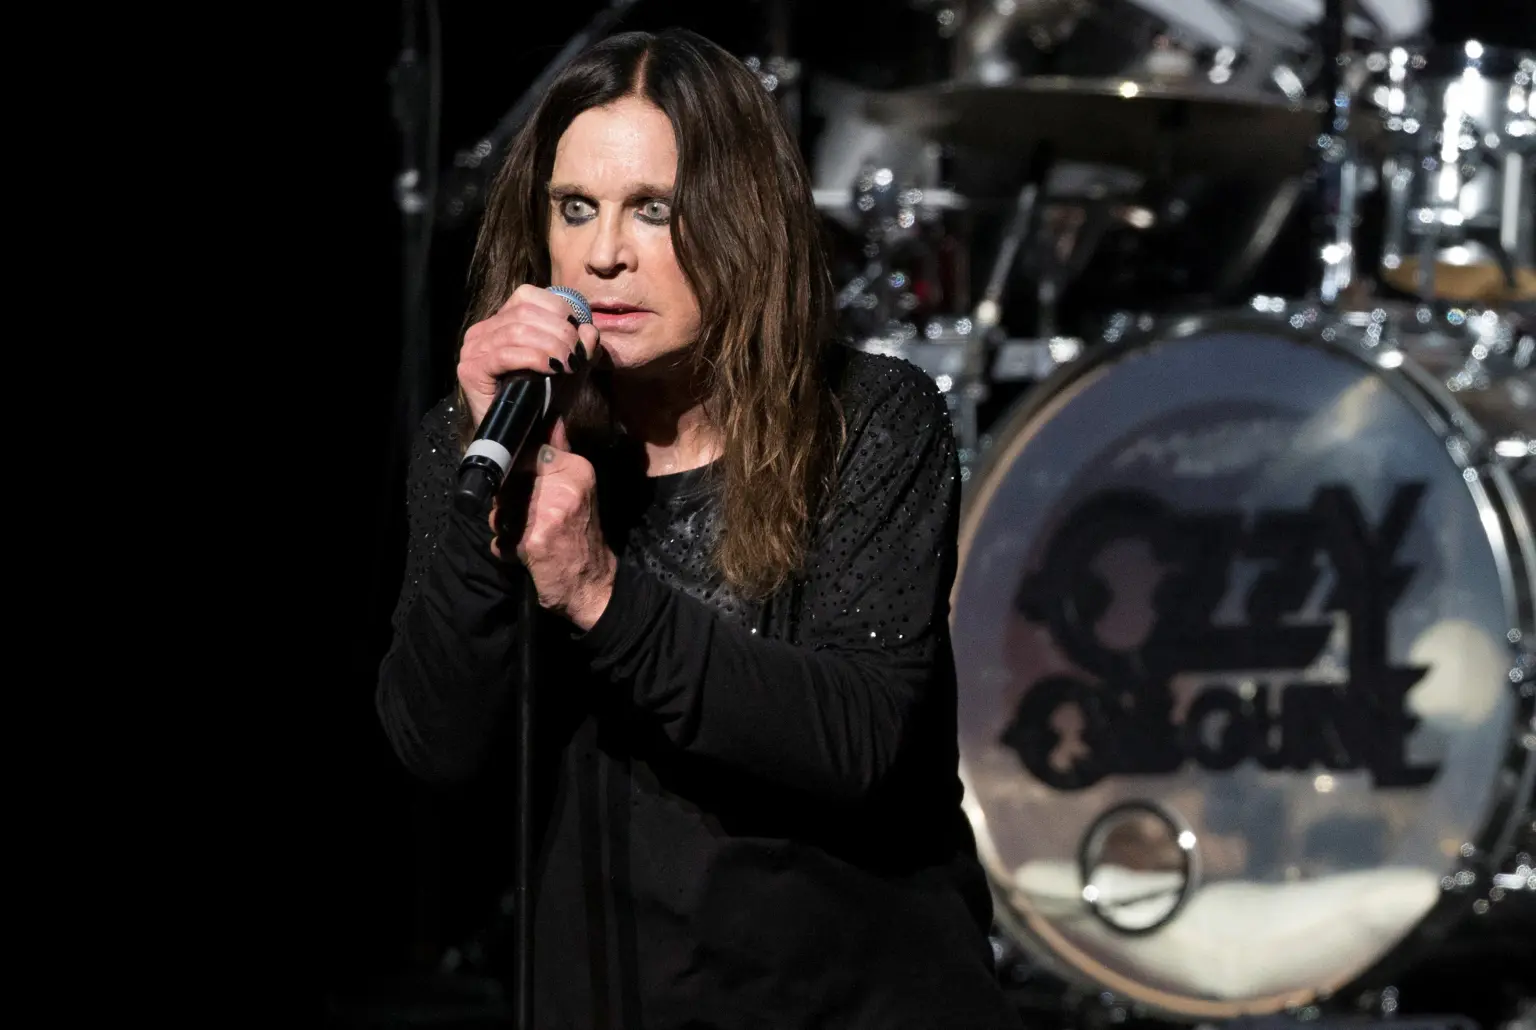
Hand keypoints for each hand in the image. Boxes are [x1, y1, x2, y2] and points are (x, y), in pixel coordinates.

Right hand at [458, 284, 600, 427]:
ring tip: (569, 364)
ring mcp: (472, 349)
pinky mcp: (470, 371)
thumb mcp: (570, 366)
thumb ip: (581, 345)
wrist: (526, 442)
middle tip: (577, 354)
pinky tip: (552, 369)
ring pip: (517, 331)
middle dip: (560, 330)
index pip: (528, 295)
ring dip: (551, 345)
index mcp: (501, 322)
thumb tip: (589, 329)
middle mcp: (482, 331)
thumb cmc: (545, 402)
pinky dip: (534, 358)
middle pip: (524, 310)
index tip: (579, 333)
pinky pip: (505, 354)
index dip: (558, 309)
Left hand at [490, 420, 616, 630]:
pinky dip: (505, 549)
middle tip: (524, 518)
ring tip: (525, 536)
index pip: (529, 451)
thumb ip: (559, 457)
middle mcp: (565, 486)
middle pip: (510, 480)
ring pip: (501, 508)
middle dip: (508, 501)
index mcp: (577, 470)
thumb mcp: (579, 490)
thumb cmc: (582, 537)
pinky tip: (523, 553)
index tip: (521, 485)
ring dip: (503, 525)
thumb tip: (549, 421)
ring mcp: (549, 512)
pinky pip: (500, 538)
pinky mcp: (534, 539)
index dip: (516, 469)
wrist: (593, 585)